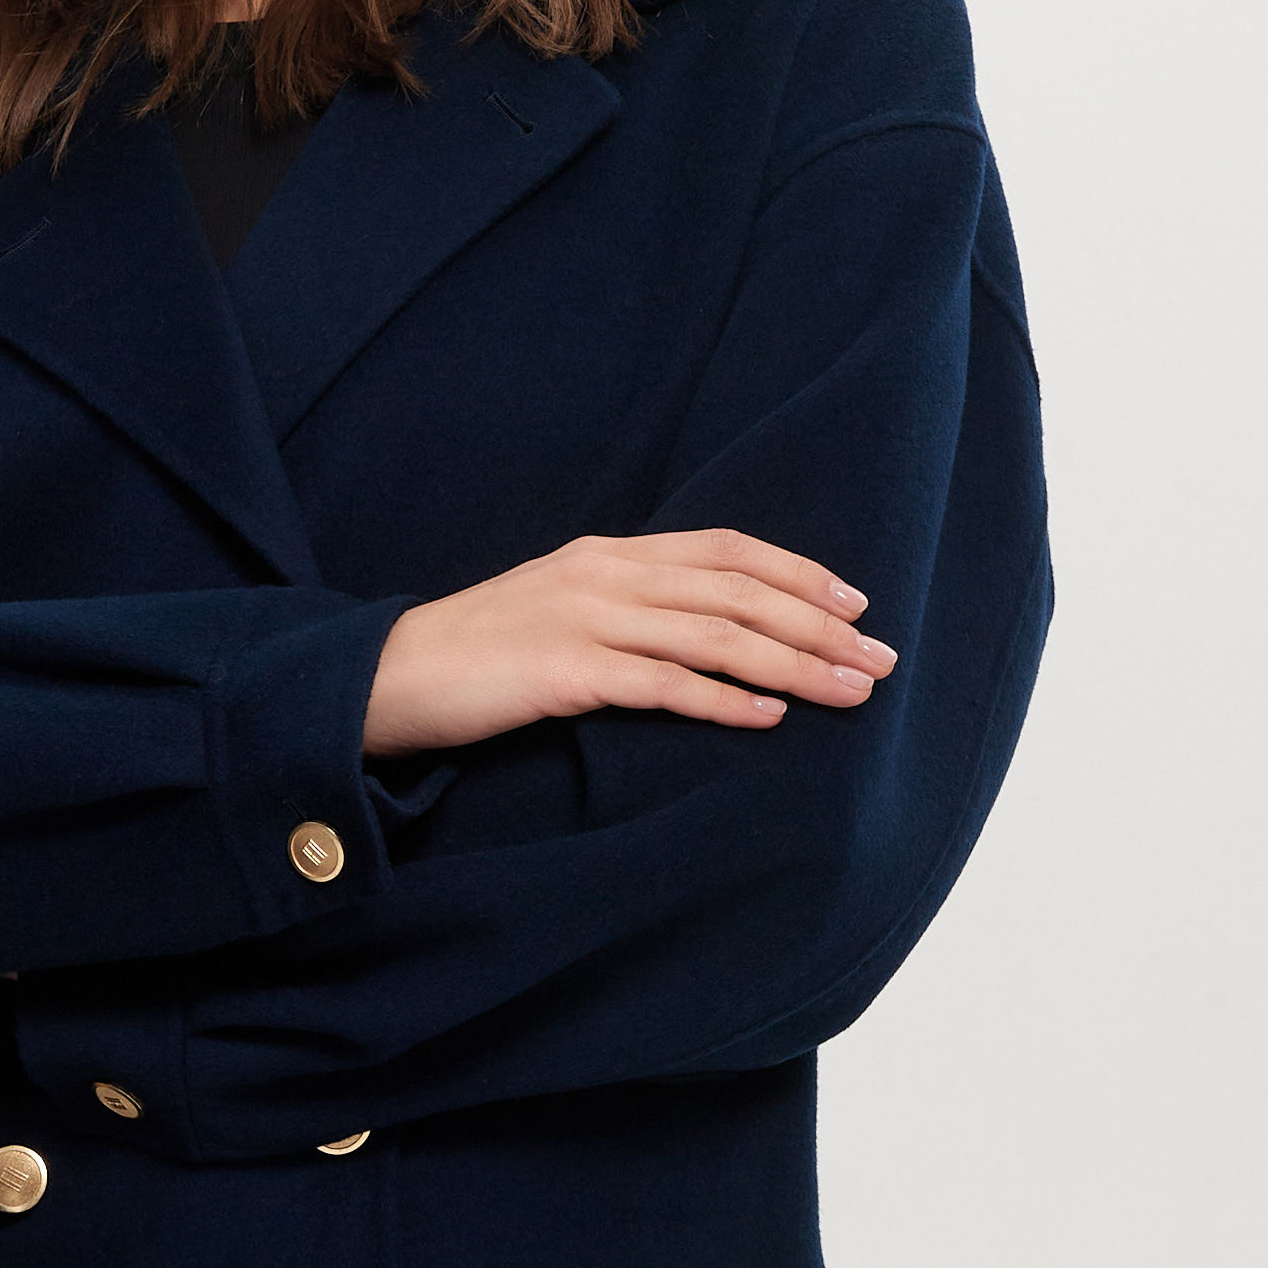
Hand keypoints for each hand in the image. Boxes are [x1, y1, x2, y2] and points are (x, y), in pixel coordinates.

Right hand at [363, 528, 895, 755]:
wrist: (387, 676)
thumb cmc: (477, 655)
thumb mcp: (558, 608)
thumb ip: (625, 607)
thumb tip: (699, 632)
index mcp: (610, 553)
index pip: (728, 550)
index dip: (800, 574)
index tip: (855, 605)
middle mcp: (607, 574)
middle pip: (739, 592)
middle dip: (820, 625)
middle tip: (880, 661)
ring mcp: (586, 618)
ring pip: (716, 635)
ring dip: (795, 664)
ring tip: (849, 691)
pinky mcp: (565, 670)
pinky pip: (663, 683)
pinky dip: (723, 699)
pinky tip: (769, 718)